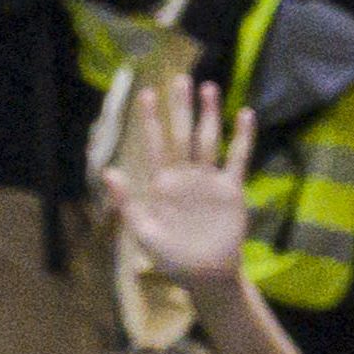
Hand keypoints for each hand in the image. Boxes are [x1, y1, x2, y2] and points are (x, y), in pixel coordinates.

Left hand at [108, 68, 258, 291]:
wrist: (206, 274)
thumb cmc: (171, 258)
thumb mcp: (143, 231)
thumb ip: (126, 201)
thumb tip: (109, 170)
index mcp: (162, 183)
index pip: (154, 144)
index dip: (150, 121)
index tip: (146, 95)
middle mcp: (185, 175)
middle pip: (182, 134)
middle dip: (181, 108)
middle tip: (180, 79)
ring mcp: (209, 180)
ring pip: (208, 139)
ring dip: (209, 114)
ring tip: (209, 88)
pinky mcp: (231, 189)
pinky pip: (238, 157)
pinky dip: (242, 136)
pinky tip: (245, 115)